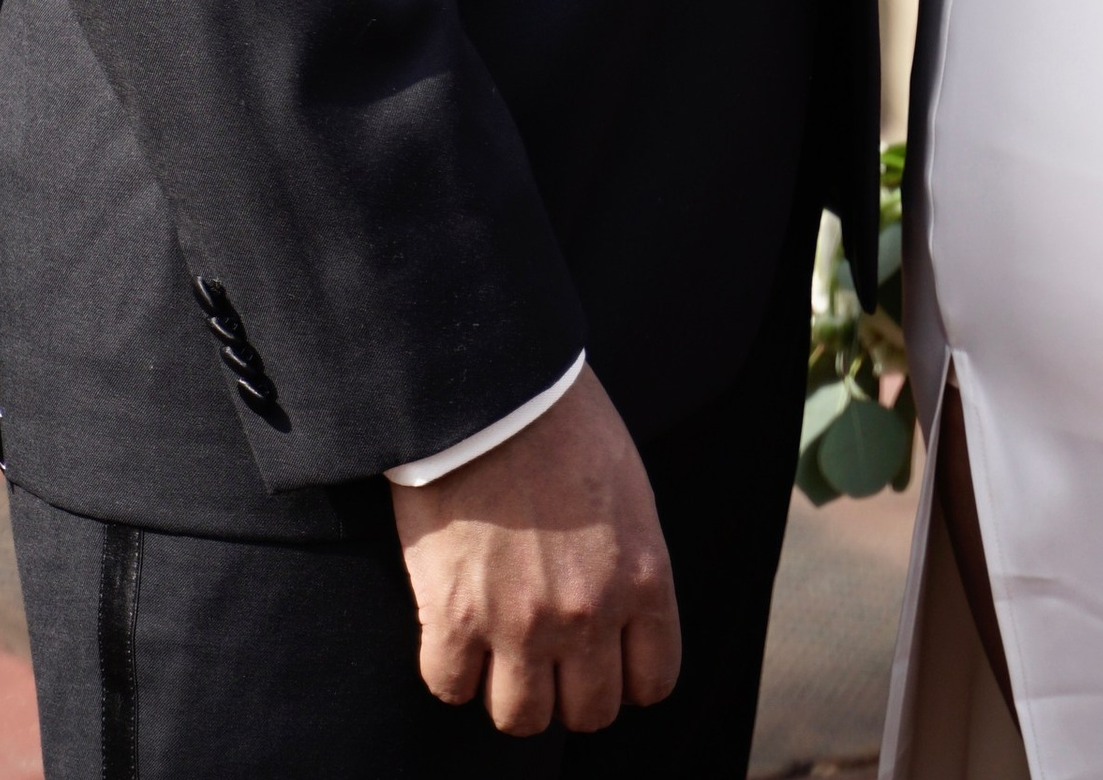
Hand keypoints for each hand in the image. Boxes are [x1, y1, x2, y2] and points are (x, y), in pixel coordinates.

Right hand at [392, 364, 679, 735]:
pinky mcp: (454, 617)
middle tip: (545, 654)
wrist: (490, 383)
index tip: (599, 659)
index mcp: (643, 578)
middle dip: (567, 690)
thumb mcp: (628, 491)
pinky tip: (452, 630)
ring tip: (496, 649)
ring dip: (508, 689)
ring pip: (521, 719)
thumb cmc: (562, 420)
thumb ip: (630, 564)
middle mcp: (589, 614)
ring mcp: (521, 623)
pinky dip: (449, 668)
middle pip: (588, 714)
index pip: (653, 682)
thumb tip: (619, 612)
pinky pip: (450, 687)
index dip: (623, 677)